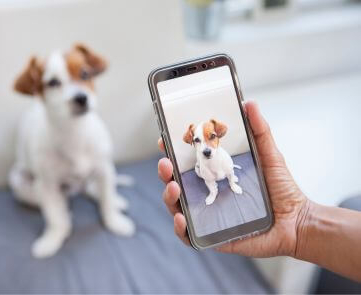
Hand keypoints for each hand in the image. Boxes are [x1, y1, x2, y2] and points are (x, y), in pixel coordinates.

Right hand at [157, 101, 309, 257]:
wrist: (297, 222)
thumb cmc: (282, 189)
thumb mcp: (269, 155)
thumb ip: (259, 130)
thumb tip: (250, 103)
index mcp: (215, 174)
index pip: (187, 162)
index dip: (172, 152)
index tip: (165, 140)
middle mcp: (207, 193)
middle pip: (175, 183)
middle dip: (165, 172)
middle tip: (166, 163)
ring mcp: (207, 215)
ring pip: (177, 206)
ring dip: (169, 196)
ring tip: (174, 186)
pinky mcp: (212, 236)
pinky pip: (188, 235)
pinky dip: (179, 227)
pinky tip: (181, 217)